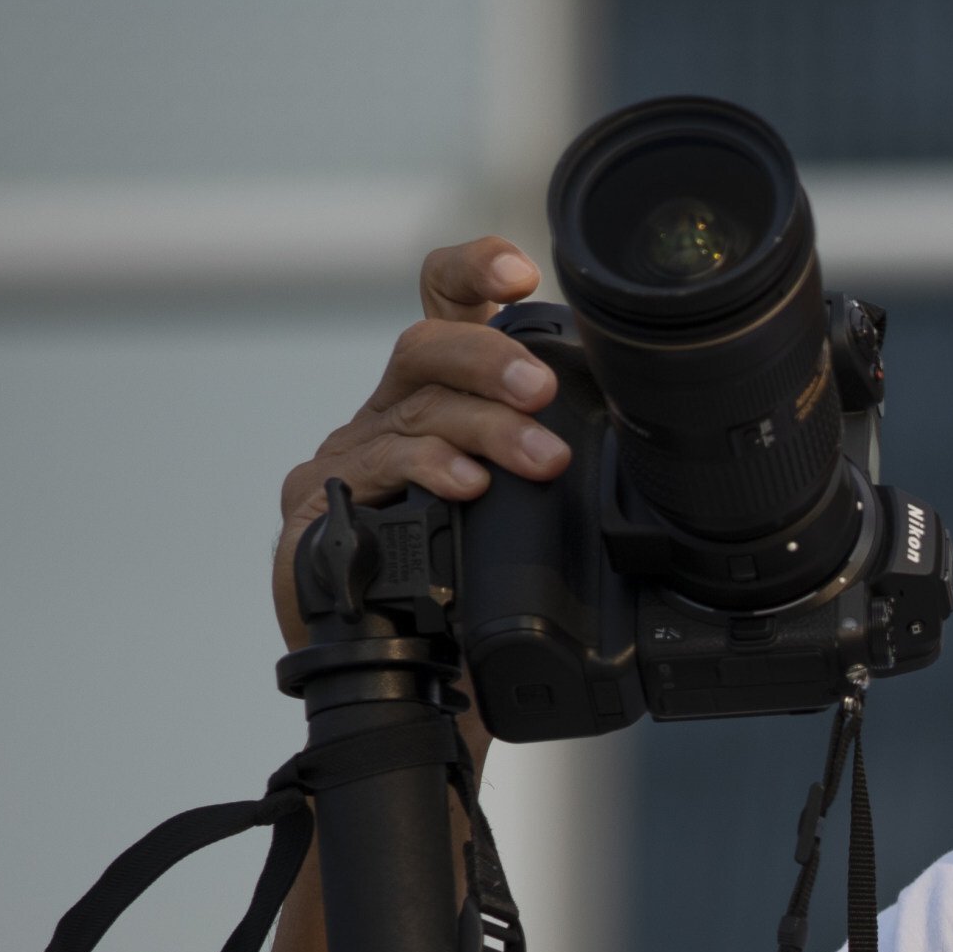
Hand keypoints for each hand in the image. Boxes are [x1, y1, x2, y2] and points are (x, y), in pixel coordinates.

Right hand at [270, 239, 571, 650]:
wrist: (403, 680)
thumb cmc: (471, 590)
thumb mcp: (524, 516)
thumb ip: (551, 464)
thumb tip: (636, 452)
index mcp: (438, 399)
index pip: (445, 305)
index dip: (475, 270)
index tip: (521, 272)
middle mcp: (390, 414)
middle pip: (425, 347)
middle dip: (489, 358)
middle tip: (542, 391)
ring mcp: (351, 457)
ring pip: (417, 410)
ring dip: (485, 428)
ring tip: (542, 458)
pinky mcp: (316, 503)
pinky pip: (378, 470)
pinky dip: (429, 471)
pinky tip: (466, 485)